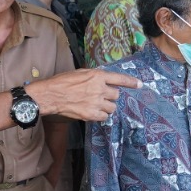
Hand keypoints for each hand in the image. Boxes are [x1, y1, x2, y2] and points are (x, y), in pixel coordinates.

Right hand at [25, 69, 139, 122]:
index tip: (140, 85)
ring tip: (97, 105)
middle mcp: (100, 89)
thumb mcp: (80, 72)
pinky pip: (104, 117)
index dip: (131, 82)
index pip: (120, 79)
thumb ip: (93, 76)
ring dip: (107, 107)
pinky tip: (93, 112)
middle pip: (116, 95)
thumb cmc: (62, 81)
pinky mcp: (91, 114)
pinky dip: (101, 115)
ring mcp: (96, 102)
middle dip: (111, 96)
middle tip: (101, 96)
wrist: (51, 95)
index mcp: (97, 76)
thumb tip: (102, 79)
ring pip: (112, 107)